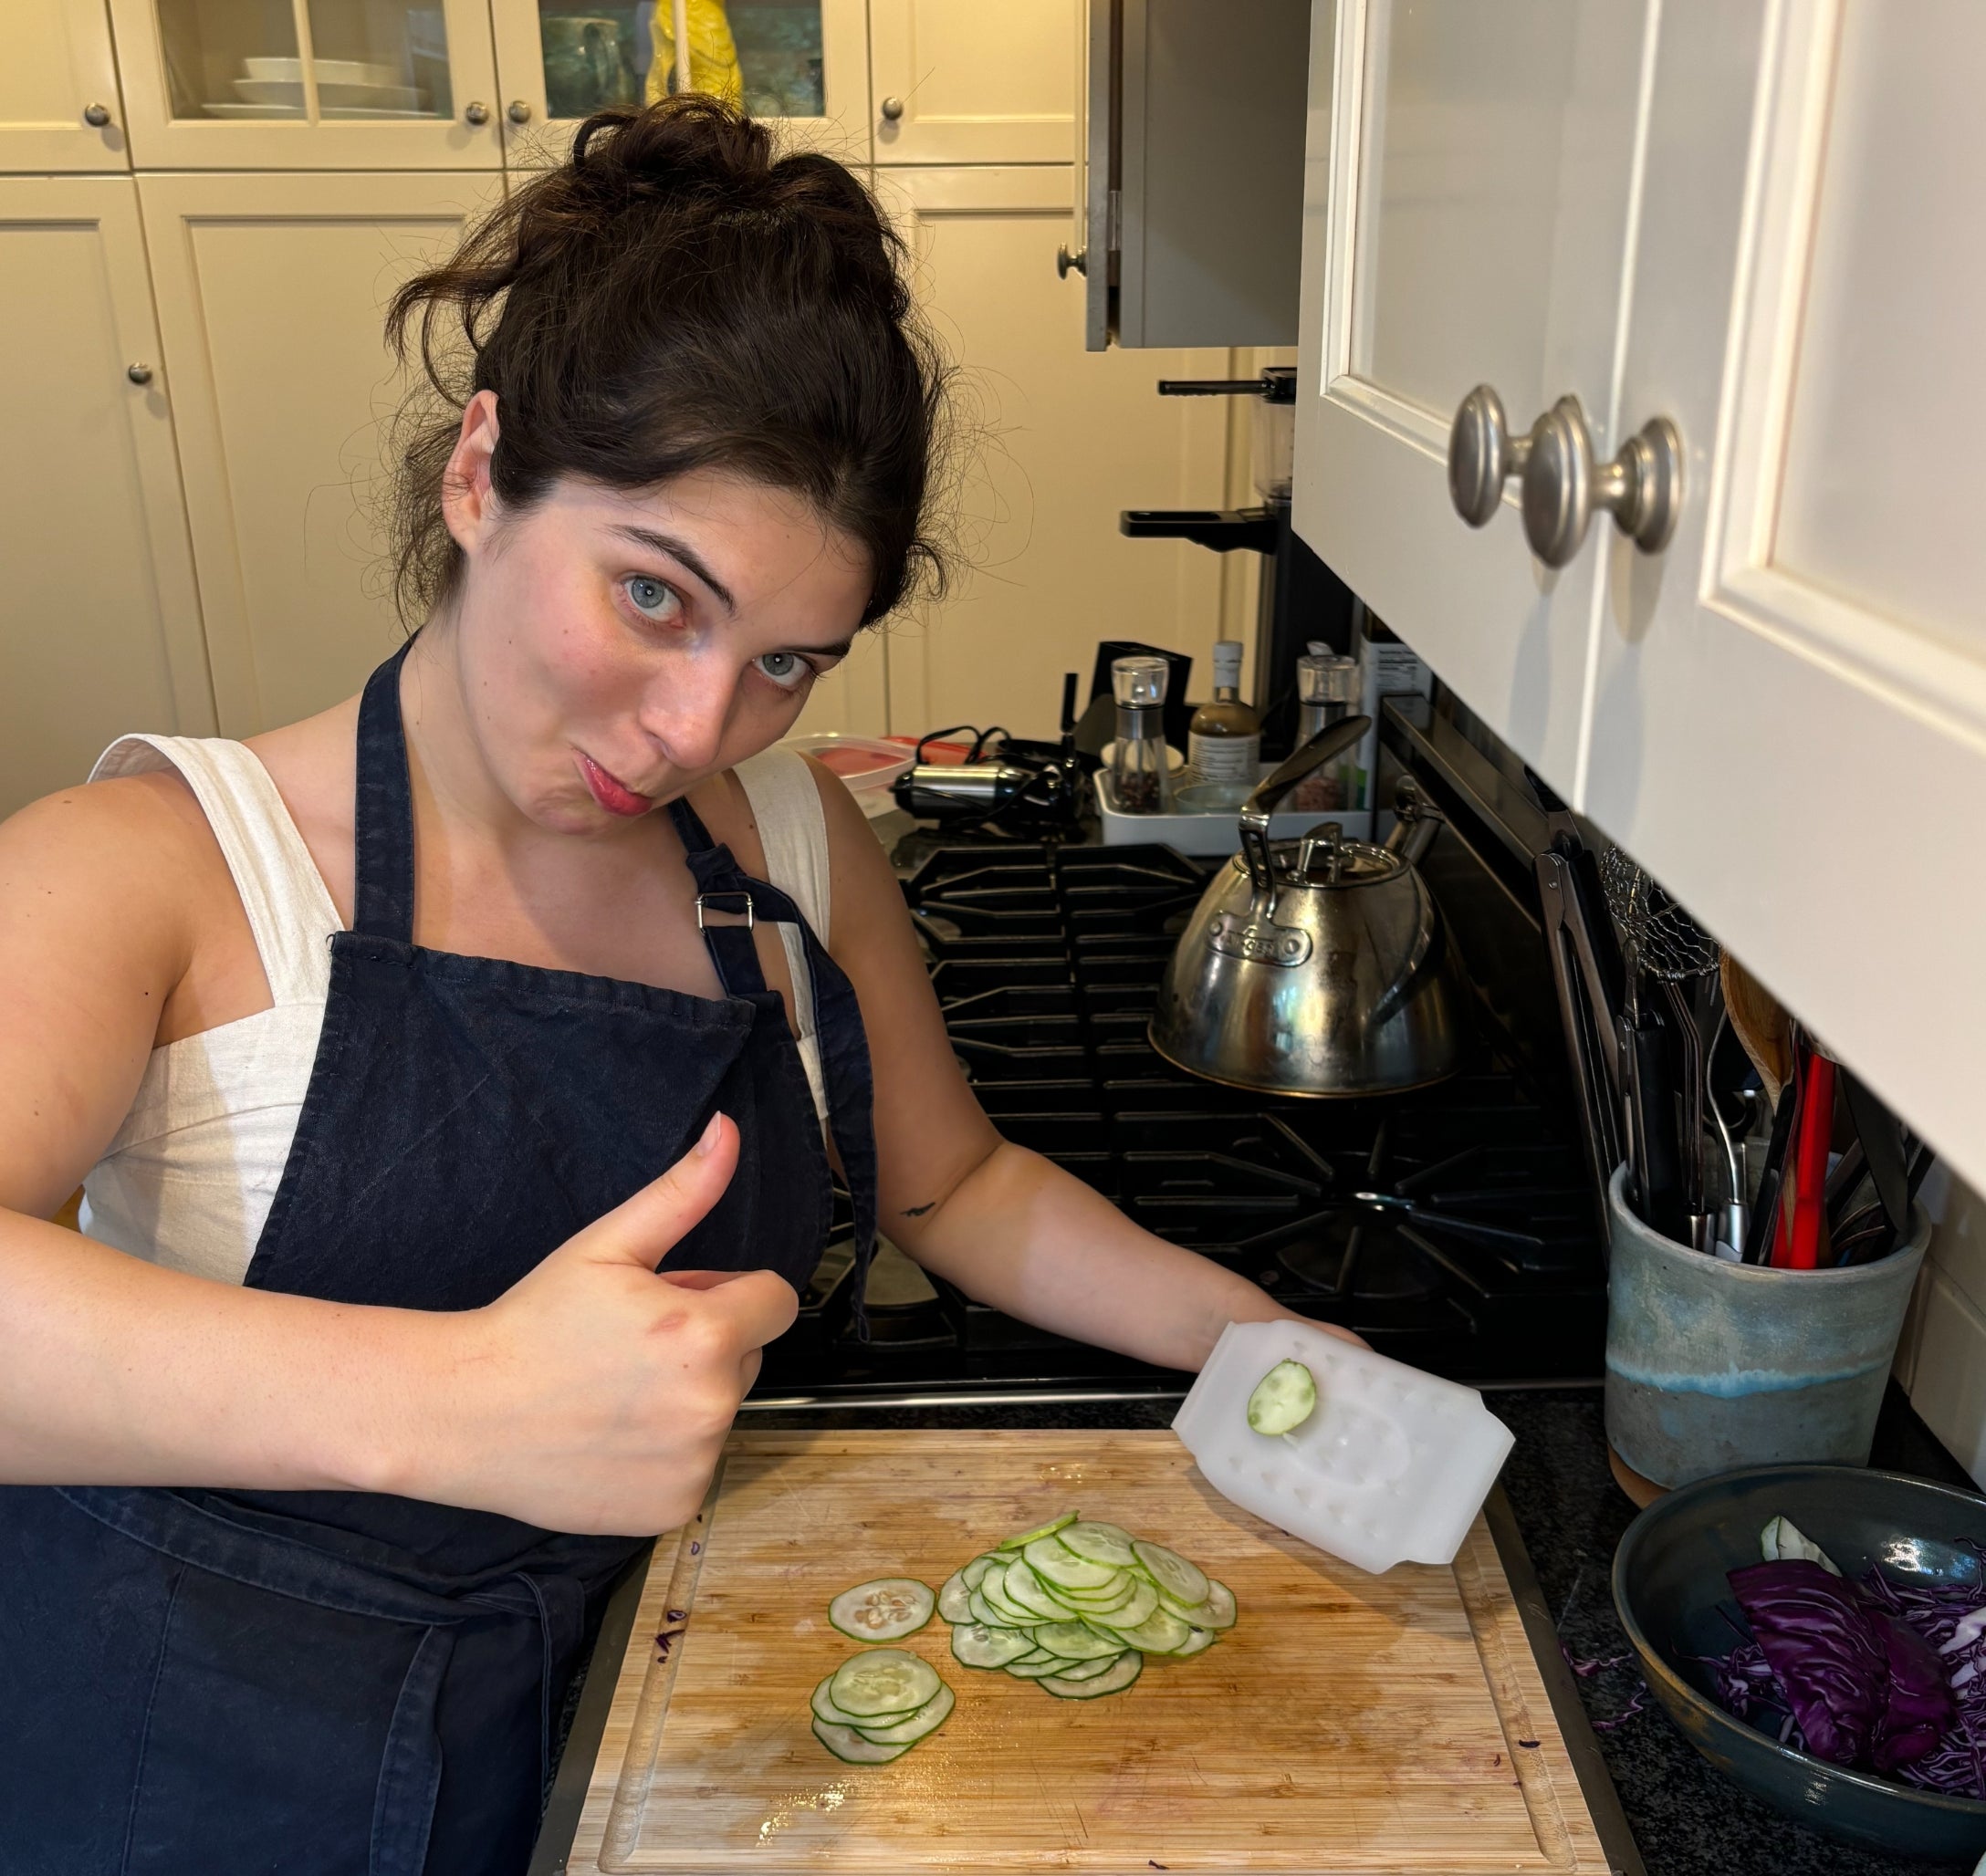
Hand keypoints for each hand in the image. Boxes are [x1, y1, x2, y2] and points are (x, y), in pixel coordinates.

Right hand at [419, 1114, 796, 1534]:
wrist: (463, 1416)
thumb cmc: (531, 1326)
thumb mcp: (607, 1245)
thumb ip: (684, 1191)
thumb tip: (728, 1132)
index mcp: (705, 1334)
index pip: (776, 1300)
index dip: (730, 1292)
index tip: (680, 1299)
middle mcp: (712, 1405)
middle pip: (749, 1354)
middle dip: (707, 1342)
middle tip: (632, 1342)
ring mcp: (695, 1463)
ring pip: (723, 1409)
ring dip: (688, 1396)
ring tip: (616, 1389)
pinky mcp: (675, 1507)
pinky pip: (698, 1463)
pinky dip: (669, 1452)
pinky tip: (613, 1435)